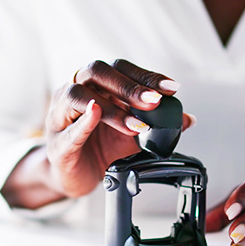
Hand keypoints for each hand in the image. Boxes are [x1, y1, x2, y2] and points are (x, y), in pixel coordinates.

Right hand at [44, 59, 192, 197]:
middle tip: (154, 102)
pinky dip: (83, 122)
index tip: (171, 88)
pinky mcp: (56, 144)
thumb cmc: (99, 148)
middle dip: (129, 86)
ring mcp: (60, 116)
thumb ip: (157, 125)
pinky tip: (96, 115)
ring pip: (78, 97)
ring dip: (111, 109)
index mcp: (95, 85)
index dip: (146, 76)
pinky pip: (67, 130)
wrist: (75, 176)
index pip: (120, 69)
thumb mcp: (133, 135)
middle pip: (97, 73)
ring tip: (136, 124)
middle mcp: (74, 92)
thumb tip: (188, 119)